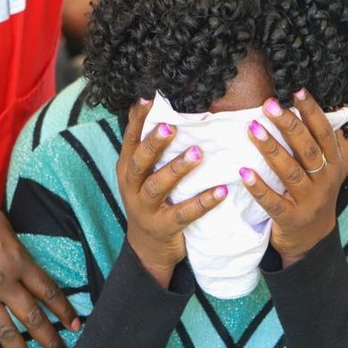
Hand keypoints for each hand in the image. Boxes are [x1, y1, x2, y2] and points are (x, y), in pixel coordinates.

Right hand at [0, 189, 79, 347]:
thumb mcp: (6, 228)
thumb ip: (18, 253)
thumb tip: (25, 268)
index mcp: (18, 261)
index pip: (49, 292)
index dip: (64, 311)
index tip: (75, 326)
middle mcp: (3, 283)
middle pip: (33, 317)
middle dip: (50, 339)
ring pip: (6, 331)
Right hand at [119, 99, 227, 286]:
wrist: (147, 250)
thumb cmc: (150, 201)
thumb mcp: (141, 175)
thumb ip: (147, 147)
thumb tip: (152, 104)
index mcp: (127, 169)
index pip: (130, 140)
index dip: (138, 120)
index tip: (149, 98)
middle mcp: (132, 187)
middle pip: (140, 161)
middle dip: (154, 143)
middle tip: (172, 127)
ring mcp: (146, 208)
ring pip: (158, 186)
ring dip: (178, 168)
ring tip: (198, 154)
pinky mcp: (163, 227)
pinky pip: (184, 213)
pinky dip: (203, 202)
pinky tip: (220, 191)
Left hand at [240, 91, 344, 266]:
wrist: (312, 240)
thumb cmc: (312, 196)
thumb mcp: (323, 170)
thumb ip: (317, 144)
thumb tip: (307, 107)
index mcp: (332, 164)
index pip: (323, 133)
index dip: (311, 111)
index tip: (296, 91)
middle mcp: (324, 181)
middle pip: (306, 149)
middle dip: (288, 125)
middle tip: (269, 105)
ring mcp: (309, 202)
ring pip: (290, 172)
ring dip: (271, 149)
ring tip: (253, 129)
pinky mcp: (291, 219)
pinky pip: (273, 202)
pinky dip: (259, 187)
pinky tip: (244, 172)